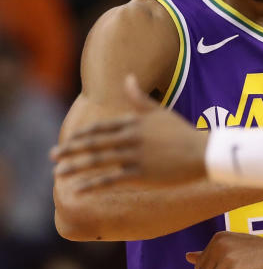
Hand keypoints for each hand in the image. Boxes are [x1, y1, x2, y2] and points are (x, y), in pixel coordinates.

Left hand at [51, 75, 208, 190]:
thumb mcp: (161, 112)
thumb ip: (140, 97)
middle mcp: (130, 137)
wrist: (204, 153)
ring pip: (97, 161)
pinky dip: (92, 185)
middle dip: (70, 150)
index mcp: (133, 122)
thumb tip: (128, 78)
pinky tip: (78, 190)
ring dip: (75, 167)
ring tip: (58, 173)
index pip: (100, 128)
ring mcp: (134, 156)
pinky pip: (110, 179)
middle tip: (52, 156)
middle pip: (93, 143)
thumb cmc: (183, 132)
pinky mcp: (140, 173)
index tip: (69, 141)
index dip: (82, 135)